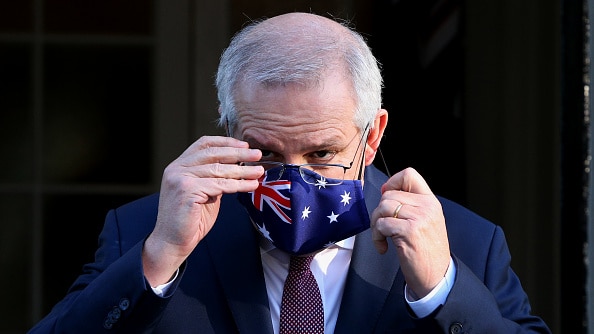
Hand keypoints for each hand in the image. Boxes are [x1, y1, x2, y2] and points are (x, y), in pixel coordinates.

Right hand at [143, 136, 263, 285]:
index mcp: (179, 165)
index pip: (204, 144)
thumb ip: (215, 178)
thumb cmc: (190, 220)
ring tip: (259, 171)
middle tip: (257, 154)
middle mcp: (177, 168)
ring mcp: (180, 179)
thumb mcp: (204, 192)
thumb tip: (238, 168)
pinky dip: (238, 185)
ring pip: (218, 169)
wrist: (172, 242)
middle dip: (238, 153)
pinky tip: (250, 185)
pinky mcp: (186, 191)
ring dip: (242, 170)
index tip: (244, 145)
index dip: (225, 142)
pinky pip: (219, 185)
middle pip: (213, 153)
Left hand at [370, 167, 450, 297]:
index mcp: (431, 201)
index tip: (387, 197)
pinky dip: (377, 236)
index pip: (410, 174)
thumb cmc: (426, 250)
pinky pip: (382, 224)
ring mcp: (419, 218)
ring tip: (382, 238)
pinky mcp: (409, 231)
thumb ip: (411, 205)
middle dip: (379, 211)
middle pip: (389, 194)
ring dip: (376, 225)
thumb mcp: (425, 221)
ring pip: (383, 207)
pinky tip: (384, 248)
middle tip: (382, 228)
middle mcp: (427, 206)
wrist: (436, 276)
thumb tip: (386, 189)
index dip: (392, 182)